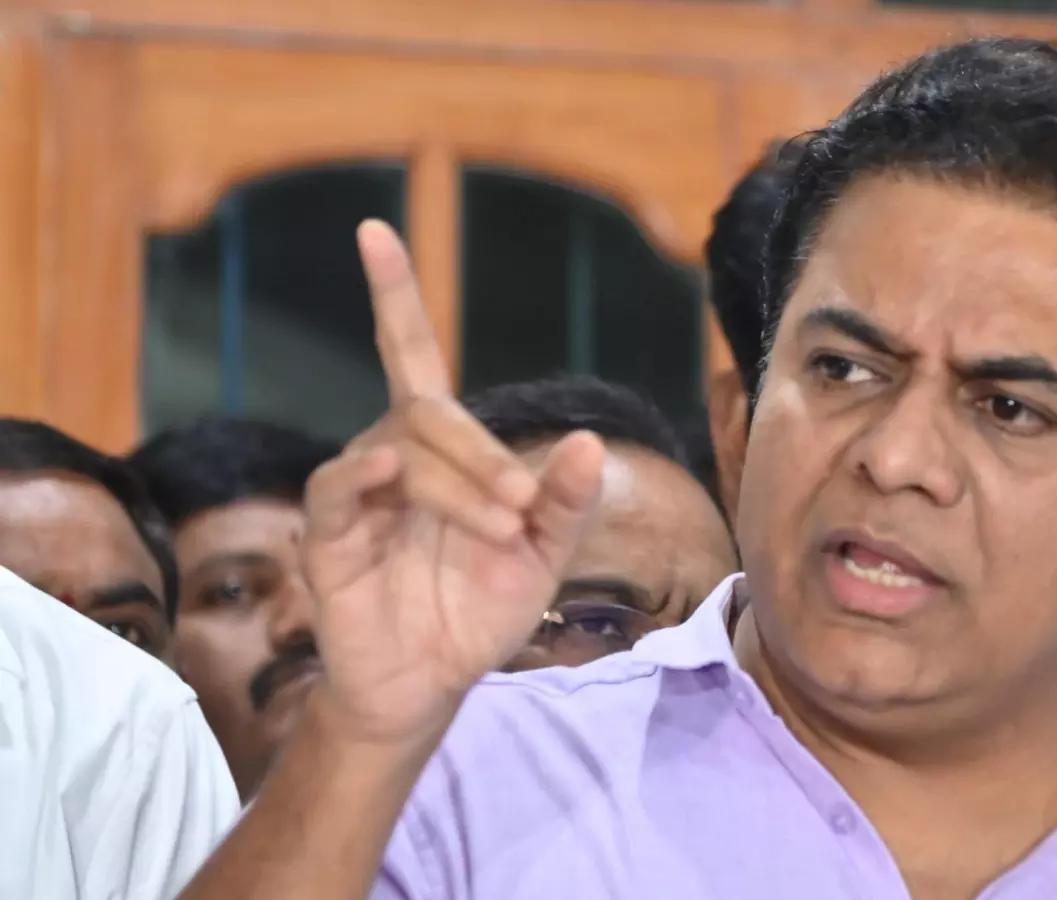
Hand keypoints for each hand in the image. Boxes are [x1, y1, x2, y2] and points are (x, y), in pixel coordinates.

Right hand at [300, 220, 604, 746]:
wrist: (433, 684)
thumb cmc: (481, 610)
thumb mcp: (543, 556)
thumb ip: (565, 503)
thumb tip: (590, 443)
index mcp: (441, 450)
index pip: (411, 356)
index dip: (393, 295)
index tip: (374, 229)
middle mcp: (392, 455)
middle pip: (430, 413)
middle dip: (483, 455)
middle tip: (522, 509)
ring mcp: (357, 492)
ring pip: (401, 449)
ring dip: (458, 484)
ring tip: (501, 528)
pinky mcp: (328, 535)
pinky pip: (341, 488)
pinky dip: (366, 475)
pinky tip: (390, 472)